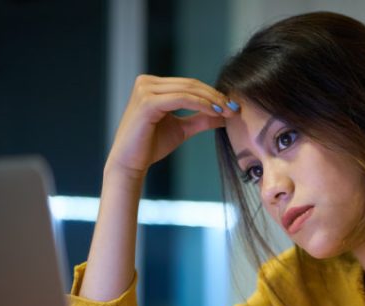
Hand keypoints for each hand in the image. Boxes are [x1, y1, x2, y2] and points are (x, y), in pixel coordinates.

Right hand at [105, 75, 235, 183]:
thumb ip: (201, 118)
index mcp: (153, 85)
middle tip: (235, 108)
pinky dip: (201, 104)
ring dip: (212, 100)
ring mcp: (145, 90)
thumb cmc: (151, 146)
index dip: (213, 94)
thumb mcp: (182, 129)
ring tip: (228, 111)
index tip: (232, 106)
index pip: (190, 85)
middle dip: (216, 96)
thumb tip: (225, 114)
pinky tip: (215, 112)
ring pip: (188, 90)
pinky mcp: (147, 101)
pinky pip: (181, 99)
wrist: (130, 163)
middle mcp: (147, 82)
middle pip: (191, 84)